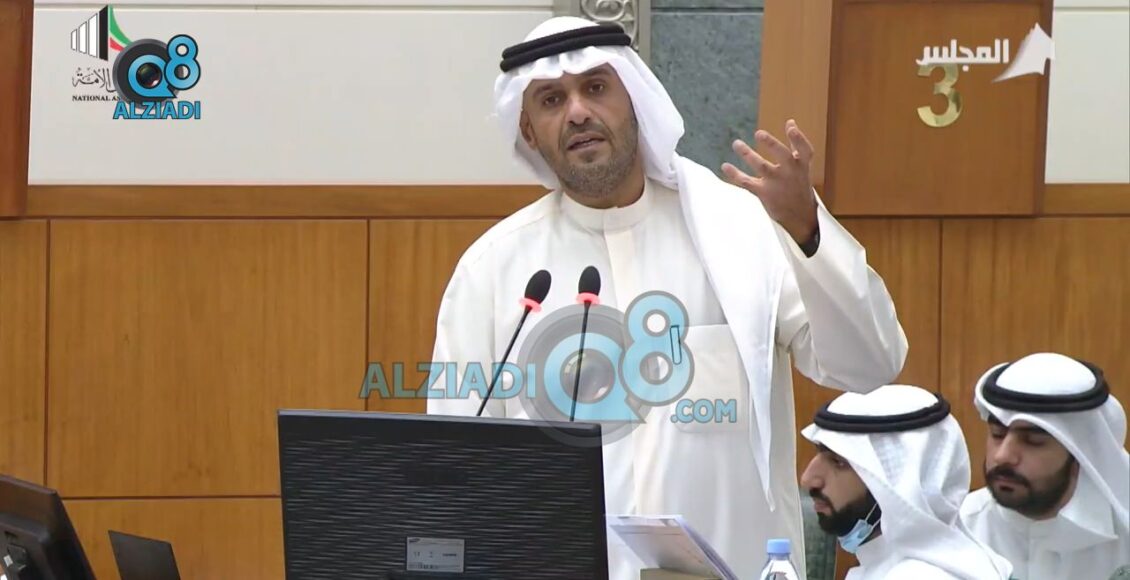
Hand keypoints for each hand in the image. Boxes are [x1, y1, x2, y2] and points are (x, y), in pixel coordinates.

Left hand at [721, 119, 817, 244]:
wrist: (799, 216)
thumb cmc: (798, 184)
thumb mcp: (802, 166)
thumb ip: (796, 145)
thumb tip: (791, 121)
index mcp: (801, 164)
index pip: (804, 150)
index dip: (798, 138)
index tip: (790, 126)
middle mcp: (790, 172)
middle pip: (782, 156)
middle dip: (771, 144)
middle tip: (758, 133)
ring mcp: (776, 183)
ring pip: (761, 166)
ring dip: (747, 154)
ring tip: (736, 143)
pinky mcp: (764, 193)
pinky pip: (747, 182)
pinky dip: (735, 174)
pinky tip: (725, 166)